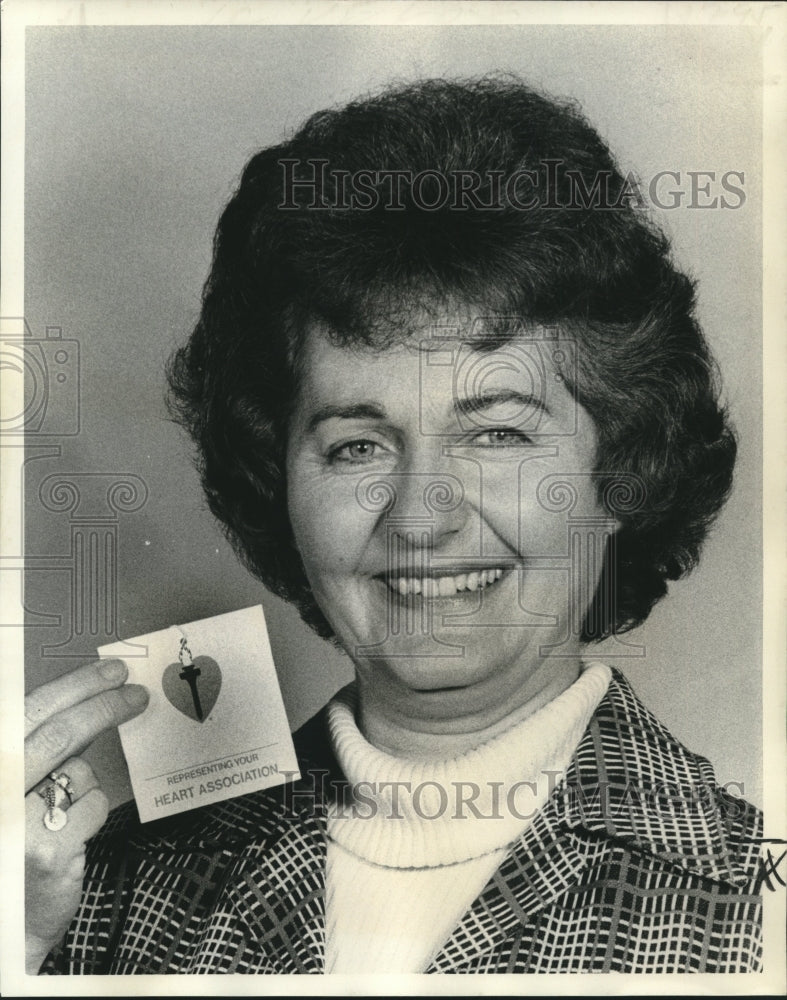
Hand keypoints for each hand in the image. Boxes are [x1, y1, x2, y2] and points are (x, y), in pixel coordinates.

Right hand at [24, 659, 148, 973]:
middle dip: (104, 705)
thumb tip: (88, 707)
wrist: (4, 926)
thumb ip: (38, 751)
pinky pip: (95, 806)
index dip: (76, 686)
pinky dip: (93, 813)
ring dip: (87, 782)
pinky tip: (72, 834)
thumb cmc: (10, 848)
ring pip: (82, 771)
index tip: (110, 671)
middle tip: (136, 693)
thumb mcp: (12, 789)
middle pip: (60, 733)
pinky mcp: (51, 849)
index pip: (30, 712)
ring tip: (63, 810)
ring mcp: (20, 822)